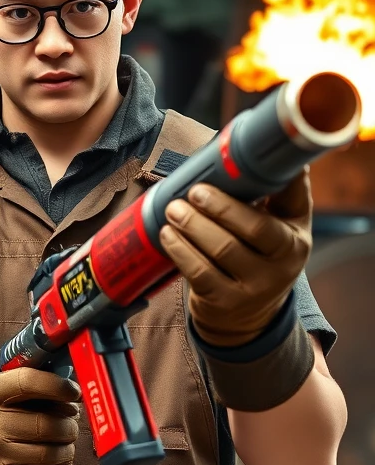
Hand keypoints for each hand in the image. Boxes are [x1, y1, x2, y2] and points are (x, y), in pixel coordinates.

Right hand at [0, 352, 80, 464]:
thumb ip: (7, 363)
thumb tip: (47, 353)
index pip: (29, 382)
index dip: (58, 385)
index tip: (73, 391)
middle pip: (47, 424)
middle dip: (69, 423)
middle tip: (71, 420)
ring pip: (49, 454)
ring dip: (68, 449)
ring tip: (67, 443)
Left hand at [160, 173, 311, 347]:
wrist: (247, 318)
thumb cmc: (259, 258)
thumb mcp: (278, 230)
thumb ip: (275, 195)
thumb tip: (266, 147)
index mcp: (296, 236)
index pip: (291, 202)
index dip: (274, 180)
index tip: (242, 164)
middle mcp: (284, 263)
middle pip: (252, 228)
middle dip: (219, 206)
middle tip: (194, 191)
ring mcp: (255, 286)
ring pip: (222, 249)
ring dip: (193, 225)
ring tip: (173, 209)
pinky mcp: (225, 301)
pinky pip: (199, 272)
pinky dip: (180, 250)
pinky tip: (167, 235)